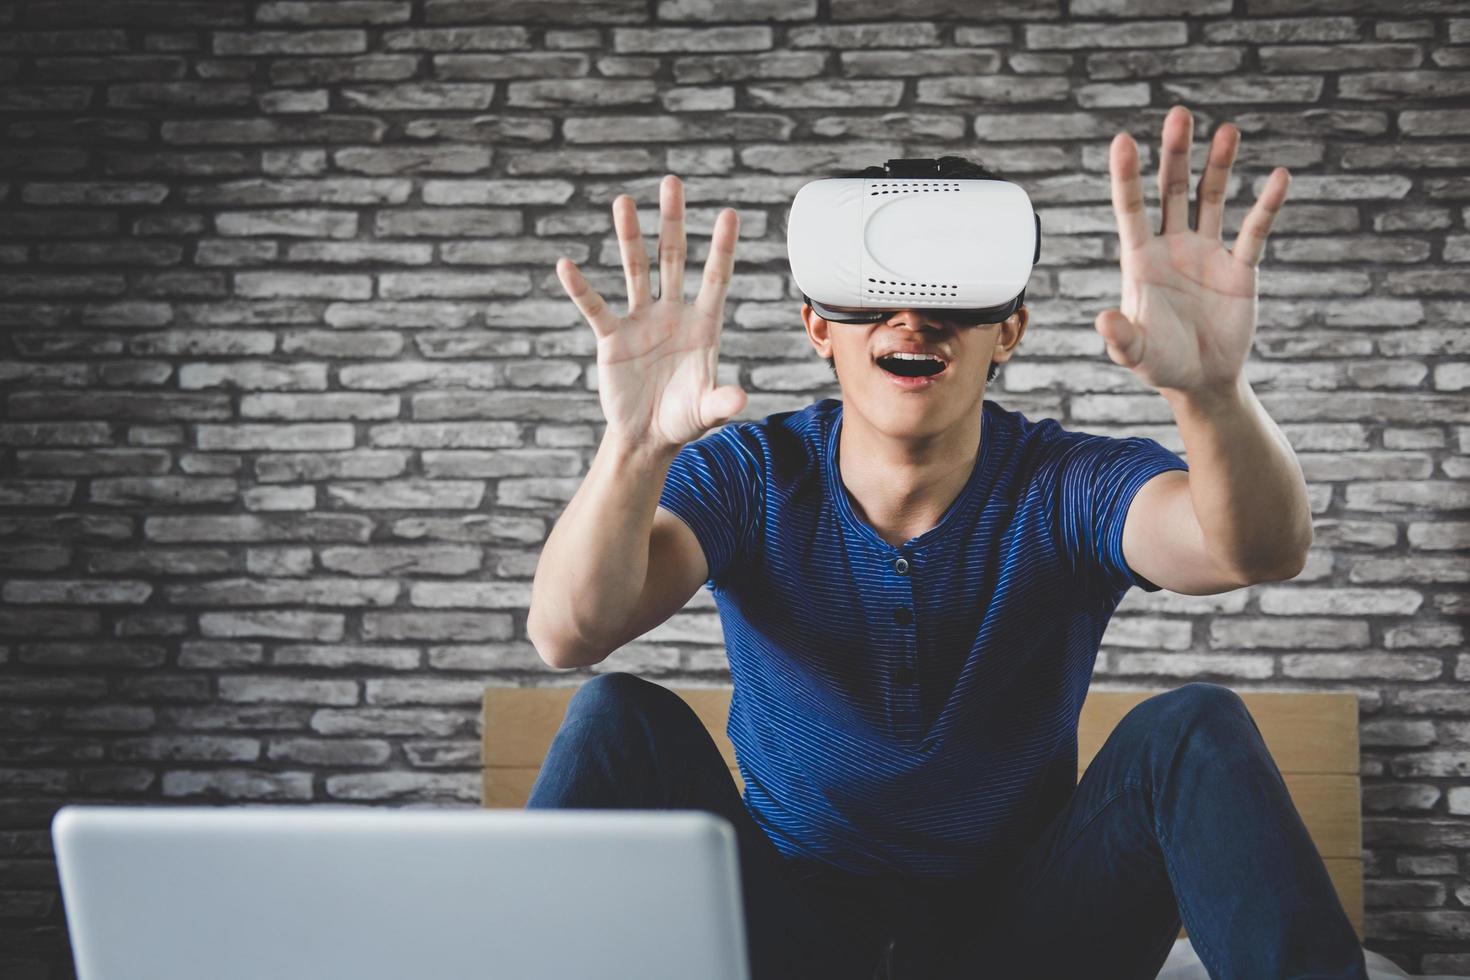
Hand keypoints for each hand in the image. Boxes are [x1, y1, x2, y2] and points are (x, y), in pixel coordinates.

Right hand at [555, 174, 746, 451]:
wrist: (648, 437)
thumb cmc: (684, 420)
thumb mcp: (705, 413)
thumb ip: (721, 403)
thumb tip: (739, 400)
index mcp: (703, 325)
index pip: (715, 278)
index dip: (721, 248)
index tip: (728, 213)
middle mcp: (672, 313)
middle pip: (673, 258)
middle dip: (672, 222)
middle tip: (671, 182)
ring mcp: (641, 321)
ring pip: (636, 270)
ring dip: (629, 237)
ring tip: (623, 202)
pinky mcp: (612, 337)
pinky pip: (595, 308)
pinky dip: (581, 289)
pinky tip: (566, 265)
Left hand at [1099, 104, 1290, 396]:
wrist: (1202, 381)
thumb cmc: (1160, 364)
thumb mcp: (1136, 353)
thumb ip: (1121, 337)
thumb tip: (1104, 318)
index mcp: (1141, 260)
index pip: (1131, 210)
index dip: (1127, 176)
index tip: (1123, 140)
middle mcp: (1172, 247)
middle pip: (1172, 190)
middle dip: (1175, 154)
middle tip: (1179, 115)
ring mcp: (1207, 253)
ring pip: (1211, 199)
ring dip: (1218, 165)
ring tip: (1227, 130)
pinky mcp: (1240, 268)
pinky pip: (1255, 231)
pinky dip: (1266, 206)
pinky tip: (1278, 178)